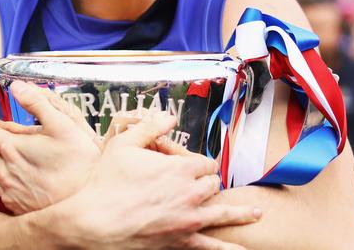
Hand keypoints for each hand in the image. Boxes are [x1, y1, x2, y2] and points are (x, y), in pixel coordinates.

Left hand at [0, 81, 100, 214]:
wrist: (89, 202)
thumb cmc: (79, 162)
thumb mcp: (62, 123)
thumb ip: (37, 102)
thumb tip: (17, 87)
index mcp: (11, 148)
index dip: (0, 124)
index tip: (10, 125)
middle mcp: (4, 171)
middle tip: (16, 140)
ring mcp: (9, 192)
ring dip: (1, 162)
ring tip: (21, 159)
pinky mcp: (16, 208)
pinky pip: (2, 190)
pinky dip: (7, 181)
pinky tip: (25, 178)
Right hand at [66, 113, 260, 249]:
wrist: (96, 222)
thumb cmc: (107, 182)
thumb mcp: (124, 144)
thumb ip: (151, 127)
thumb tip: (169, 117)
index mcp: (180, 168)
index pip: (205, 162)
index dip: (198, 163)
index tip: (190, 165)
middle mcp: (191, 193)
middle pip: (213, 184)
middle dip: (209, 182)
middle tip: (201, 185)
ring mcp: (190, 220)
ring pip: (224, 212)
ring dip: (242, 212)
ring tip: (257, 213)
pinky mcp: (183, 242)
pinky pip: (212, 247)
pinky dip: (229, 249)